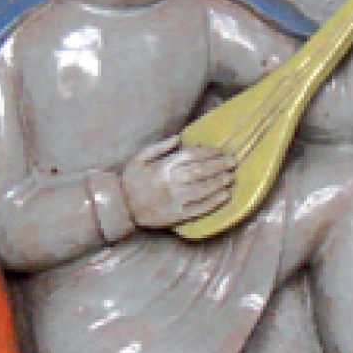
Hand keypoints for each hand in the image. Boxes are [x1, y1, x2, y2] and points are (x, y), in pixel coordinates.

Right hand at [120, 136, 234, 228]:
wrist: (120, 207)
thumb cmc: (130, 180)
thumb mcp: (139, 158)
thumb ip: (160, 147)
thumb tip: (179, 137)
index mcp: (163, 166)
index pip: (192, 156)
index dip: (209, 152)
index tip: (220, 151)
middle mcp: (171, 182)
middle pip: (201, 171)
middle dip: (219, 166)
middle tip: (233, 162)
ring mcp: (174, 200)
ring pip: (203, 189)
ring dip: (219, 182)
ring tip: (231, 178)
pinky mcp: (176, 215)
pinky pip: (199, 208)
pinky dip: (213, 202)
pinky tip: (224, 196)